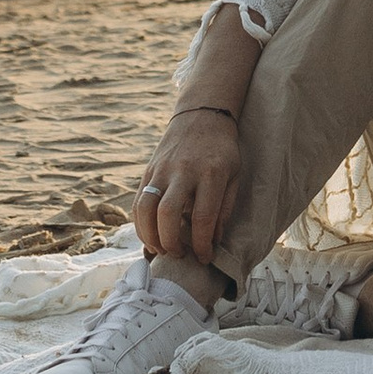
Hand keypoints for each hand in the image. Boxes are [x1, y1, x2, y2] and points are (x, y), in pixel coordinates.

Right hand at [131, 103, 241, 268]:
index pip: (203, 217)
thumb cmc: (222, 150)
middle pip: (167, 213)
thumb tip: (213, 242)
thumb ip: (224, 209)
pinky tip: (150, 236)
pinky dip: (140, 223)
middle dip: (170, 242)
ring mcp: (162, 169)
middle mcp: (184, 171)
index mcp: (211, 173)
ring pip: (146, 208)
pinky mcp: (149, 170)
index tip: (204, 258)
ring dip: (149, 235)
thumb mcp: (234, 176)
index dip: (202, 245)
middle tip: (178, 255)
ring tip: (160, 249)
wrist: (201, 115)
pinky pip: (138, 201)